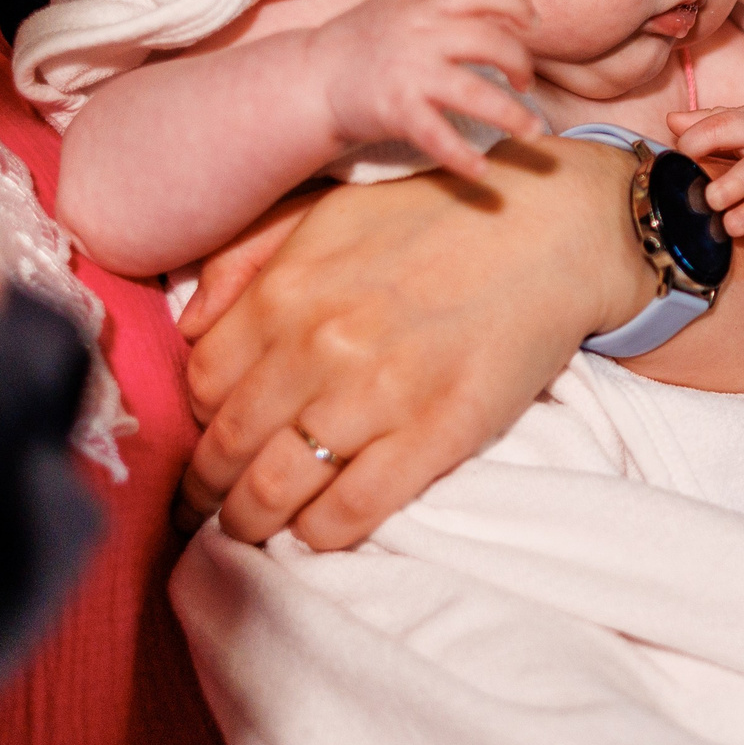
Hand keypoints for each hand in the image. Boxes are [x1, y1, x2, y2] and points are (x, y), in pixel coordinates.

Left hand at [174, 139, 657, 549]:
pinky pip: (354, 508)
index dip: (197, 423)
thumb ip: (247, 256)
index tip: (208, 441)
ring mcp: (379, 394)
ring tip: (248, 534)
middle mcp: (320, 345)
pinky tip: (316, 533)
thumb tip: (190, 325)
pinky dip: (321, 533)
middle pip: (228, 448)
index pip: (202, 386)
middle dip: (206, 492)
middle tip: (204, 512)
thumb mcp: (328, 210)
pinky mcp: (438, 432)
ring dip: (251, 525)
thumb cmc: (438, 217)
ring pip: (278, 490)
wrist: (554, 231)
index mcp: (286, 291)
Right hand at [309, 0, 546, 178]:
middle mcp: (420, 34)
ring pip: (477, 92)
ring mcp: (410, 73)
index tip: (532, 23)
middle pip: (491, 41)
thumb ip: (439, 1)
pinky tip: (482, 171)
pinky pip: (439, 136)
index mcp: (422, 5)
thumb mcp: (397, 7)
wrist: (308, 78)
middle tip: (528, 83)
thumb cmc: (357, 43)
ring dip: (512, 114)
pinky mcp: (397, 110)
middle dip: (521, 62)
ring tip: (534, 130)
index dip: (516, 5)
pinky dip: (463, 157)